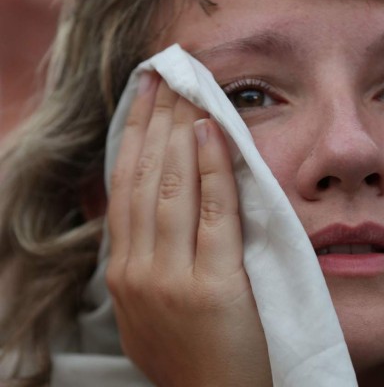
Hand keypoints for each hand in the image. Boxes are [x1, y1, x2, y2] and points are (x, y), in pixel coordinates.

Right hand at [106, 73, 271, 386]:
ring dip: (180, 132)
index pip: (124, 188)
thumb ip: (148, 260)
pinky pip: (213, 212)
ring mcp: (169, 279)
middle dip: (154, 122)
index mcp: (122, 274)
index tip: (143, 96)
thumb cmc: (193, 354)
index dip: (133, 137)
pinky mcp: (210, 285)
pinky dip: (213, 168)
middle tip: (167, 76)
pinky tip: (212, 132)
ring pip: (171, 188)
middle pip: (143, 179)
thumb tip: (155, 206)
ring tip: (189, 91)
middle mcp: (136, 270)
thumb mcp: (151, 308)